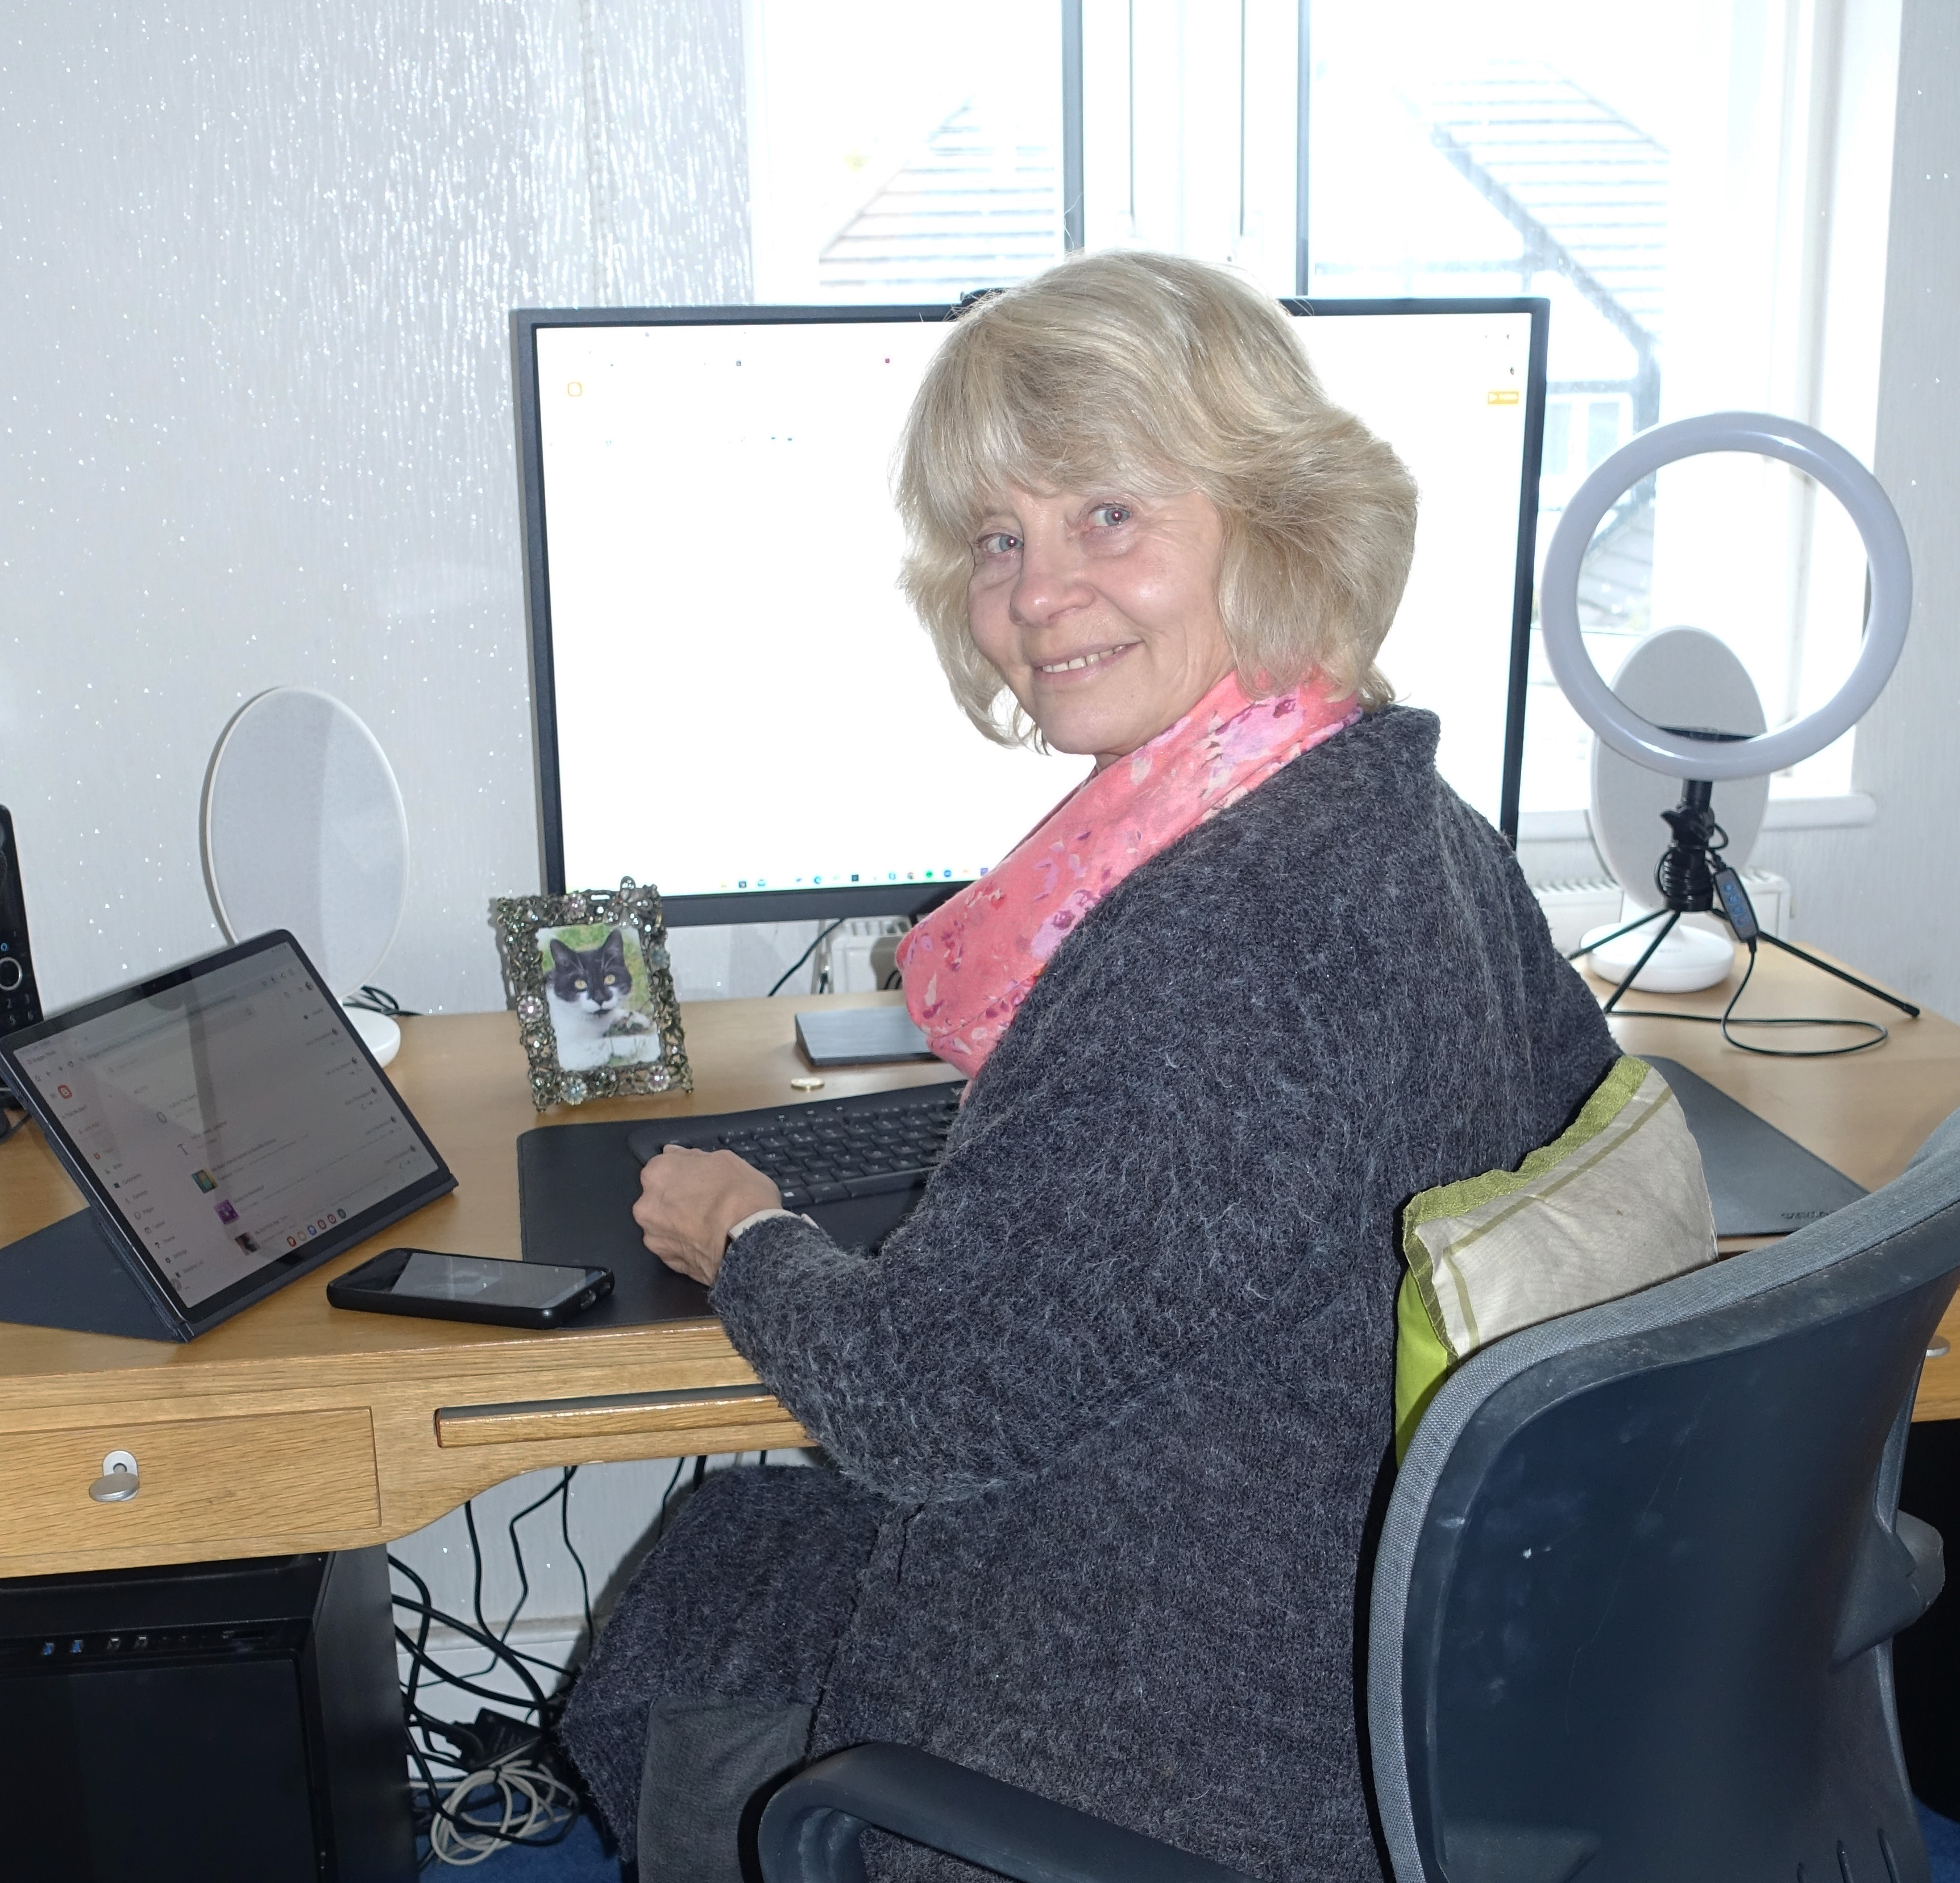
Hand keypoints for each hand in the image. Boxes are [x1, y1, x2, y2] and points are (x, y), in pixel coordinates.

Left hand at [633, 1145, 780, 1287]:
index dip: (682, 1174)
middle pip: (658, 1198)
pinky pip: (672, 1248)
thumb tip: (676, 1154)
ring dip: (678, 1224)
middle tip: (703, 1203)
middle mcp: (646, 1205)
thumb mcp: (724, 1160)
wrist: (750, 1240)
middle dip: (675, 1200)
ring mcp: (653, 1235)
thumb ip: (692, 1157)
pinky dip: (684, 1245)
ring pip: (663, 1225)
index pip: (662, 1168)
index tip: (697, 1180)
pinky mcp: (664, 1261)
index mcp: (657, 1173)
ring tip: (706, 1227)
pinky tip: (704, 1243)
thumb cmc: (740, 1194)